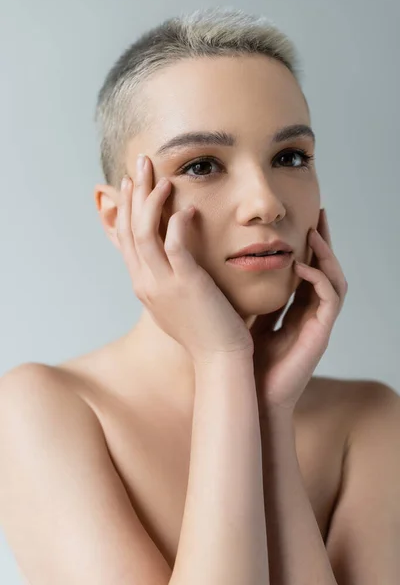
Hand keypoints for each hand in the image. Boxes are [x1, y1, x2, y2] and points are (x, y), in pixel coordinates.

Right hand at [116, 154, 253, 364]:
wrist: (219, 358)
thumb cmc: (205, 328)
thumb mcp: (177, 300)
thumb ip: (171, 276)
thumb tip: (174, 255)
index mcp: (144, 284)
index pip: (126, 239)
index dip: (126, 207)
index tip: (131, 183)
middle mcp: (146, 282)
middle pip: (130, 228)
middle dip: (134, 193)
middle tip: (142, 163)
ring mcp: (163, 284)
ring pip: (144, 232)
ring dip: (150, 200)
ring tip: (161, 176)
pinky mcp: (186, 284)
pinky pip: (175, 246)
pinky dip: (177, 224)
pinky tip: (187, 208)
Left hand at [250, 209, 347, 413]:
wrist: (253, 396)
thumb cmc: (248, 362)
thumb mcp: (248, 320)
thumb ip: (252, 298)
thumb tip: (235, 269)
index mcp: (295, 311)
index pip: (307, 271)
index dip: (306, 247)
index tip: (300, 221)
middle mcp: (311, 314)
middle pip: (326, 271)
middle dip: (324, 242)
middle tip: (319, 213)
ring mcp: (318, 324)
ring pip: (335, 281)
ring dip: (326, 256)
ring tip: (314, 232)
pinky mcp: (320, 334)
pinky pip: (330, 300)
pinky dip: (318, 280)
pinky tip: (302, 266)